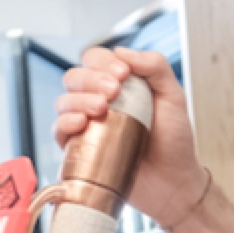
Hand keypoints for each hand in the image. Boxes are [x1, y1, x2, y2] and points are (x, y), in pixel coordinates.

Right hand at [55, 47, 206, 227]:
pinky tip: (82, 122)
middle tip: (114, 91)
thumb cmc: (174, 140)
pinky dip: (66, 122)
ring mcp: (87, 124)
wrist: (174, 181)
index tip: (123, 74)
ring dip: (79, 99)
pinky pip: (59, 130)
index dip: (103, 62)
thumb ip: (155, 66)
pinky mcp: (80, 148)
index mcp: (118, 84)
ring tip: (102, 108)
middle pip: (75, 77)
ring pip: (64, 101)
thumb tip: (122, 52)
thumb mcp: (173, 96)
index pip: (95, 59)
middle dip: (91, 79)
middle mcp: (98, 100)